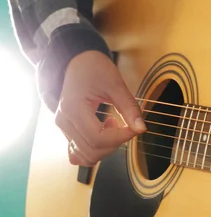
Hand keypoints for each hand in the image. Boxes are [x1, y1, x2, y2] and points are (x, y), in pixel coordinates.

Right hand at [54, 50, 145, 165]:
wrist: (78, 61)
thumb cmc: (96, 69)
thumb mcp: (116, 84)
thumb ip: (130, 108)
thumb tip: (141, 129)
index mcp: (74, 108)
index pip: (98, 139)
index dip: (120, 138)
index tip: (134, 128)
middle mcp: (64, 121)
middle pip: (92, 150)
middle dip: (115, 144)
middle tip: (124, 125)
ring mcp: (62, 127)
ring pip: (86, 155)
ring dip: (106, 148)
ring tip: (112, 126)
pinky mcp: (66, 130)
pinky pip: (78, 152)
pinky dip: (95, 150)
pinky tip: (103, 133)